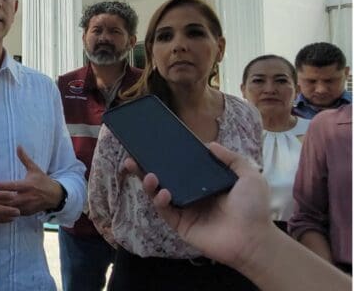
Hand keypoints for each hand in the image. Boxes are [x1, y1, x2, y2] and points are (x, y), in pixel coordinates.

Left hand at [0, 146, 63, 215]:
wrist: (55, 196)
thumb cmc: (42, 180)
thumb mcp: (34, 169)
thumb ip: (25, 159)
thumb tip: (18, 146)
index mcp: (28, 185)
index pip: (13, 186)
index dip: (2, 186)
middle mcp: (27, 196)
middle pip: (9, 200)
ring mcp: (27, 206)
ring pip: (10, 209)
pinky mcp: (26, 213)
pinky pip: (13, 214)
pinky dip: (4, 214)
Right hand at [123, 142, 271, 267]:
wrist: (253, 239)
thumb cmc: (253, 208)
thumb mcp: (248, 176)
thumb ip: (231, 158)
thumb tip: (209, 144)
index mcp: (205, 183)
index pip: (182, 168)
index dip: (168, 159)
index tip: (155, 147)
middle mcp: (192, 194)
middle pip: (164, 179)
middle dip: (147, 169)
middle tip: (132, 159)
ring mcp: (185, 210)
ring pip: (159, 194)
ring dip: (149, 184)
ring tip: (147, 175)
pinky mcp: (180, 224)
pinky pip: (165, 211)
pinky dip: (160, 201)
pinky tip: (163, 192)